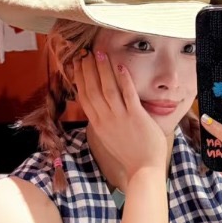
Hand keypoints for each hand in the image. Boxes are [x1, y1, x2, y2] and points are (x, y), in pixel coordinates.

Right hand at [72, 51, 168, 182]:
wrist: (143, 169)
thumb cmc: (128, 154)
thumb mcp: (108, 138)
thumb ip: (102, 122)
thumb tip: (97, 108)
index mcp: (97, 124)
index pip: (84, 97)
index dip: (80, 78)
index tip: (78, 64)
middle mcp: (105, 119)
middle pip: (92, 89)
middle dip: (88, 69)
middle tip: (86, 53)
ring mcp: (120, 118)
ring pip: (107, 89)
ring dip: (103, 69)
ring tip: (99, 53)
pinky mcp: (136, 117)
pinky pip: (128, 94)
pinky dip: (123, 79)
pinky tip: (121, 66)